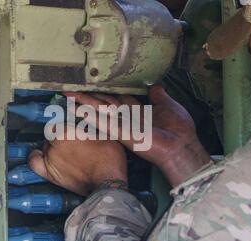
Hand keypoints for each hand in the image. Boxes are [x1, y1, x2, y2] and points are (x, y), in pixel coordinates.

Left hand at [28, 125, 127, 196]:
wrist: (108, 183)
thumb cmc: (109, 158)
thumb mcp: (104, 133)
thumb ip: (89, 125)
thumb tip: (84, 118)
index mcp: (66, 131)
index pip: (59, 122)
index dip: (66, 125)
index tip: (74, 129)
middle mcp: (54, 144)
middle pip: (52, 135)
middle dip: (61, 137)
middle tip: (74, 141)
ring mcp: (50, 159)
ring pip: (46, 147)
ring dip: (54, 147)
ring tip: (68, 152)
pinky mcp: (50, 174)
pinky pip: (34, 163)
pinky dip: (36, 157)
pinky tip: (39, 155)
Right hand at [64, 86, 210, 186]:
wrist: (181, 146)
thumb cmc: (178, 128)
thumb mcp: (168, 105)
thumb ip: (158, 95)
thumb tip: (155, 85)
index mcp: (137, 111)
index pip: (116, 98)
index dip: (104, 91)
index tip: (92, 86)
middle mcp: (127, 118)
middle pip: (104, 103)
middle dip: (88, 96)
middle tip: (72, 89)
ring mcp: (123, 126)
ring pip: (100, 111)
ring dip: (84, 103)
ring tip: (69, 96)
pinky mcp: (122, 134)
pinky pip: (104, 123)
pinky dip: (91, 116)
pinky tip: (78, 110)